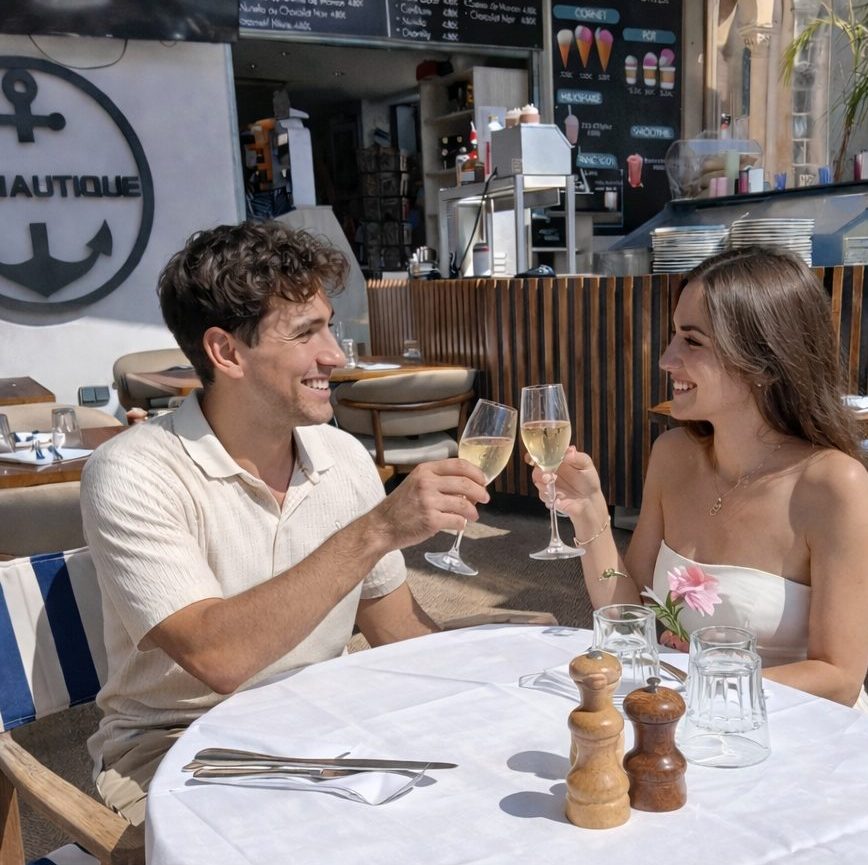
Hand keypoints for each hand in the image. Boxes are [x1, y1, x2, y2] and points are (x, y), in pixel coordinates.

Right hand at [371, 458, 488, 549]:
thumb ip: (437, 480)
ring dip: (473, 511)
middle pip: (465, 483)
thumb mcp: (416, 483)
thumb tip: (467, 486)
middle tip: (485, 498)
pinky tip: (460, 525)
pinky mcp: (431, 520)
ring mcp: (429, 502)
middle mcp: (427, 483)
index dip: (476, 472)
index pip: (458, 464)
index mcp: (425, 470)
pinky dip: (462, 524)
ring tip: (474, 516)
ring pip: (464, 504)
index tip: (483, 480)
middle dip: (480, 492)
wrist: (382, 526)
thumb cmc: (400, 506)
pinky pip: (457, 521)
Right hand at [527, 446, 601, 518]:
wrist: (590, 501)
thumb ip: (578, 457)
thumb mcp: (587, 465)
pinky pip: (543, 494)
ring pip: (537, 481)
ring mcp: (548, 485)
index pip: (541, 455)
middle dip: (538, 471)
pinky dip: (548, 494)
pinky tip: (559, 496)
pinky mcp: (549, 496)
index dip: (534, 455)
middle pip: (536, 468)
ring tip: (553, 483)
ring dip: (543, 482)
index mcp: (557, 461)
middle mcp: (551, 472)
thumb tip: (569, 451)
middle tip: (547, 474)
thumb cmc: (588, 481)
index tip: (532, 457)